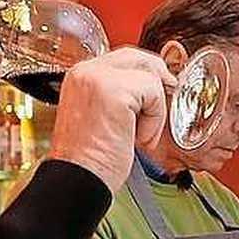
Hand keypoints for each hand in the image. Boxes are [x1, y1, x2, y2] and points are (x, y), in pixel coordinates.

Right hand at [47, 47, 175, 192]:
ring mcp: (99, 79)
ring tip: (138, 134)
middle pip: (138, 57)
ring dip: (154, 108)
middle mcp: (85, 72)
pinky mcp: (115, 92)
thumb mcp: (99, 116)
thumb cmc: (87, 160)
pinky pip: (154, 93)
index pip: (123, 57)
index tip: (155, 93)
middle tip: (161, 106)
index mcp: (79, 76)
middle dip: (157, 80)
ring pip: (150, 75)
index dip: (145, 73)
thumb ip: (116, 94)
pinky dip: (154, 119)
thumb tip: (147, 86)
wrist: (77, 180)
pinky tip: (138, 138)